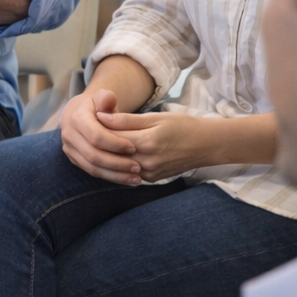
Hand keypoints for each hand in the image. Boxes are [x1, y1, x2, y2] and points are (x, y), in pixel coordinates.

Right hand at [58, 89, 143, 184]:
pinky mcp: (74, 159)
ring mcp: (69, 149)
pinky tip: (126, 179)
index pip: (96, 136)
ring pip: (92, 167)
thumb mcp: (102, 97)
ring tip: (136, 178)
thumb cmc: (96, 105)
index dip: (115, 144)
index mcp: (76, 118)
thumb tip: (109, 99)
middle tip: (138, 167)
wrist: (78, 113)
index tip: (133, 148)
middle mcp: (69, 135)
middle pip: (93, 155)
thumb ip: (107, 98)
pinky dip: (110, 177)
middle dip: (117, 163)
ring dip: (115, 175)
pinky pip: (92, 172)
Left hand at [95, 111, 211, 181]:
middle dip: (100, 141)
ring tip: (99, 140)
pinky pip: (129, 172)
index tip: (89, 117)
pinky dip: (120, 162)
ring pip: (119, 165)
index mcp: (147, 143)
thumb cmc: (182, 126)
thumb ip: (126, 119)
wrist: (206, 145)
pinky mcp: (152, 179)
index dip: (99, 127)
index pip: (112, 137)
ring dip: (108, 154)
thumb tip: (100, 116)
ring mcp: (150, 173)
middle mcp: (147, 162)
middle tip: (90, 129)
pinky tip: (114, 153)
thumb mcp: (155, 117)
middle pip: (113, 153)